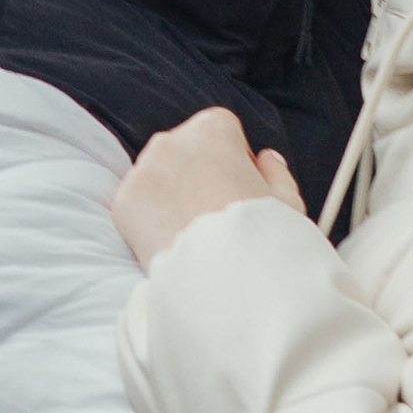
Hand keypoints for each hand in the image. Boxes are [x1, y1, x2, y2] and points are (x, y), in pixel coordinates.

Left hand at [112, 107, 306, 267]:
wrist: (224, 283)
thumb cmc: (262, 241)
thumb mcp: (289, 203)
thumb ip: (277, 172)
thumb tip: (267, 158)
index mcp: (214, 129)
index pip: (222, 130)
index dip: (235, 159)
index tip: (240, 187)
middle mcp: (172, 140)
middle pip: (184, 149)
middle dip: (196, 173)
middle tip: (214, 213)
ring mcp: (143, 170)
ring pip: (158, 175)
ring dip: (171, 193)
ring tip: (195, 231)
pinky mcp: (123, 203)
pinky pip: (138, 204)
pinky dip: (150, 219)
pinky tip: (174, 242)